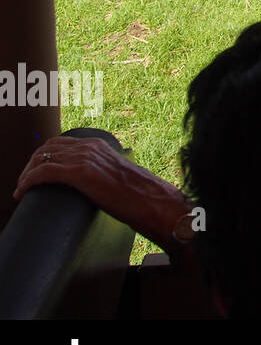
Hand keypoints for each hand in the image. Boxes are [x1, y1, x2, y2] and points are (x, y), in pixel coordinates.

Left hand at [14, 136, 193, 252]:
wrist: (154, 202)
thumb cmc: (141, 196)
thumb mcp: (118, 177)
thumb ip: (105, 175)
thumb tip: (97, 188)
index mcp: (100, 145)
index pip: (60, 142)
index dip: (42, 157)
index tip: (34, 174)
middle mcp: (91, 146)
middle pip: (47, 147)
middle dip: (30, 164)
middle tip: (24, 183)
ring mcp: (85, 158)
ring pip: (40, 158)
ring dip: (25, 173)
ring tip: (21, 190)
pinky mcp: (80, 174)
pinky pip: (43, 172)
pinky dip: (27, 181)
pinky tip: (21, 193)